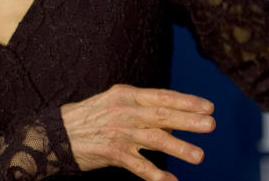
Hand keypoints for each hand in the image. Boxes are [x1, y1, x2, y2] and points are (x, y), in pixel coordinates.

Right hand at [61, 84, 214, 180]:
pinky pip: (139, 166)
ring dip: (178, 148)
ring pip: (153, 140)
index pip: (161, 96)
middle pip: (161, 115)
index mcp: (126, 95)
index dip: (185, 101)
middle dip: (187, 120)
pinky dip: (156, 175)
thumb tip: (175, 124)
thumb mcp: (116, 103)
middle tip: (210, 125)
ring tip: (198, 156)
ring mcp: (119, 133)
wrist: (58, 133)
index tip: (207, 106)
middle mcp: (124, 112)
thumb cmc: (92, 117)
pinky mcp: (112, 154)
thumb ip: (144, 110)